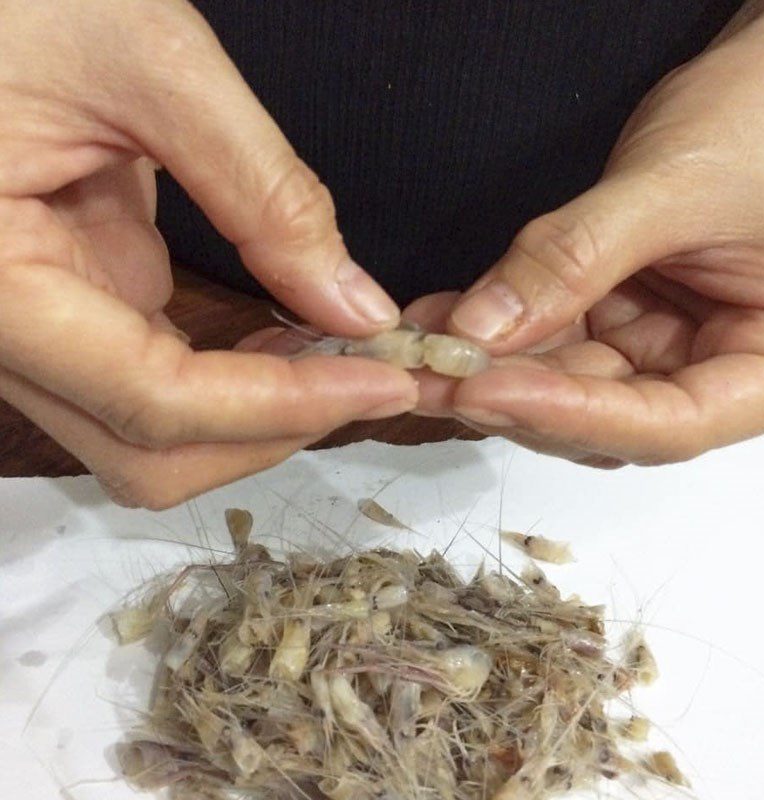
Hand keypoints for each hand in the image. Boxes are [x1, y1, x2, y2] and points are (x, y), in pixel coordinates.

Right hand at [0, 0, 415, 507]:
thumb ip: (263, 194)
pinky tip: (291, 338)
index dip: (284, 407)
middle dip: (274, 430)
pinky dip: (234, 381)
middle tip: (372, 378)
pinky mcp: (66, 308)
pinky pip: (155, 382)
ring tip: (345, 360)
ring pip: (152, 434)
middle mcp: (1, 338)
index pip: (156, 400)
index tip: (386, 382)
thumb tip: (358, 309)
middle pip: (151, 454)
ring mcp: (34, 331)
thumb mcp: (147, 64)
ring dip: (258, 417)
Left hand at [413, 0, 763, 467]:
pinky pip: (545, 334)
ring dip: (488, 367)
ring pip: (562, 381)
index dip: (571, 416)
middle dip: (510, 396)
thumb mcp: (678, 187)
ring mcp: (654, 344)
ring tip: (420, 350)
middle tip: (430, 377)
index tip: (486, 391)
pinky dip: (492, 328)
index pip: (669, 424)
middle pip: (602, 415)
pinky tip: (441, 318)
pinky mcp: (611, 315)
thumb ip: (580, 258)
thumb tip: (484, 327)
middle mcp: (708, 369)